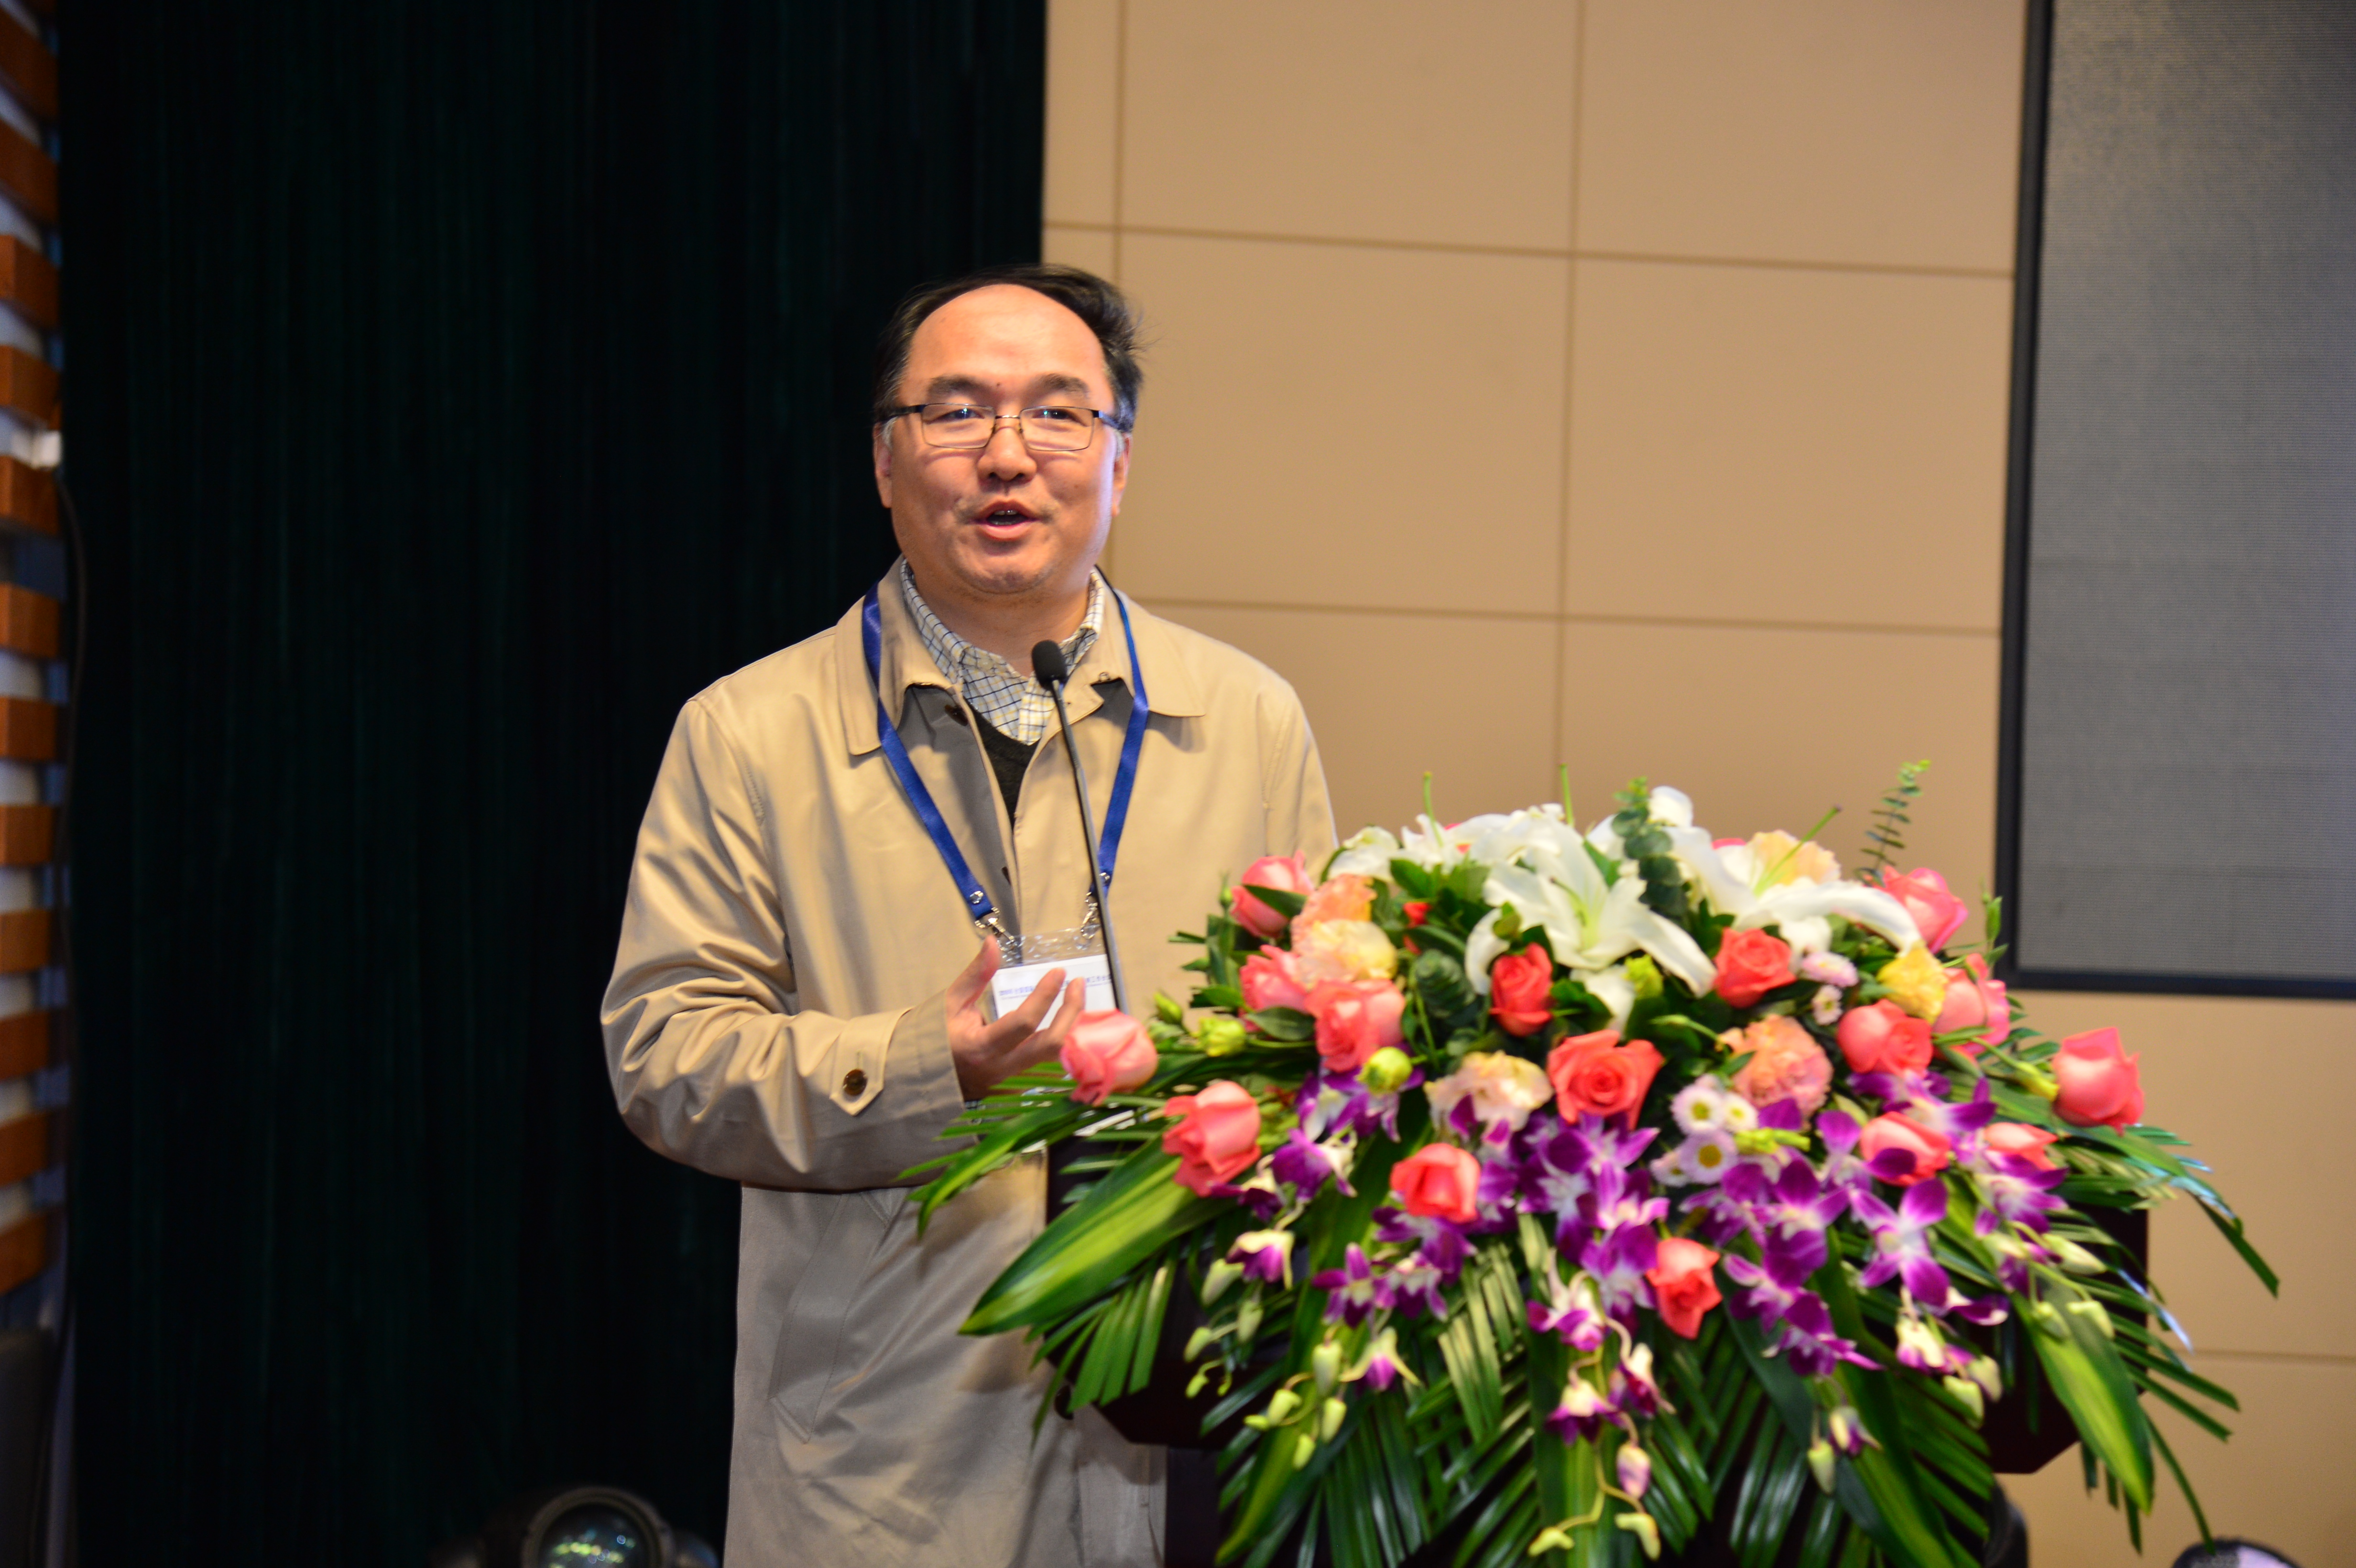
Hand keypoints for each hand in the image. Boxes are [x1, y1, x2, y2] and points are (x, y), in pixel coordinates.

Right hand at [948, 936, 1087, 1100]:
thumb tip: (992, 943)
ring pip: (1058, 1057)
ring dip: (1072, 1026)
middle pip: (1051, 1044)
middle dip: (1071, 1012)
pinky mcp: (1023, 1087)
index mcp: (981, 1047)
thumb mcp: (953, 1001)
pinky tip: (1068, 1021)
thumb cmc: (940, 1036)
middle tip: (1076, 984)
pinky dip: (1065, 1040)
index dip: (1045, 995)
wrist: (933, 1077)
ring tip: (1075, 999)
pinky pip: (1052, 1063)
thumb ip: (976, 974)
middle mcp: (1003, 1068)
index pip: (1024, 1023)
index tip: (1058, 972)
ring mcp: (1015, 1081)